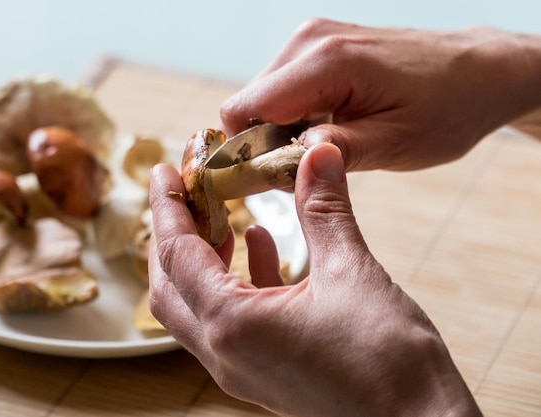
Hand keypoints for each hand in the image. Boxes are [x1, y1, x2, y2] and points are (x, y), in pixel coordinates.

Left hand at [148, 143, 481, 415]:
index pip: (177, 255)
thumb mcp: (352, 273)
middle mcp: (225, 353)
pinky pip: (234, 320)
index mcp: (233, 325)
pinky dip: (239, 280)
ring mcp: (243, 368)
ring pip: (198, 306)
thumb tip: (318, 154)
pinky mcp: (266, 373)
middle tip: (188, 193)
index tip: (164, 171)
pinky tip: (264, 247)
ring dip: (204, 259)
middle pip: (171, 287)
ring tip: (224, 216)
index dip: (168, 207)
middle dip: (173, 236)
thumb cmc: (388, 362)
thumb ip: (325, 210)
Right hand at [220, 19, 540, 170]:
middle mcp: (310, 41)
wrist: (480, 71)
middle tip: (304, 174)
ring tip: (326, 149)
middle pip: (248, 106)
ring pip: (262, 99)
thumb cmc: (448, 107)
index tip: (263, 184)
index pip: (243, 110)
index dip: (243, 154)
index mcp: (326, 62)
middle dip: (264, 145)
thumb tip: (282, 162)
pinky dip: (294, 116)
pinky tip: (328, 129)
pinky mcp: (319, 46)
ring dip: (280, 133)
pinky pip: (283, 88)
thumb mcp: (397, 143)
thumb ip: (337, 153)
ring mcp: (313, 39)